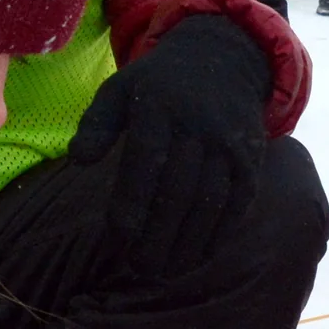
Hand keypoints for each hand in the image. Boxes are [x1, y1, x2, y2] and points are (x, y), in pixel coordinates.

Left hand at [67, 15, 273, 276]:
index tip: (117, 240)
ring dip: (188, 244)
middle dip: (158, 236)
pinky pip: (237, 203)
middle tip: (139, 269)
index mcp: (159, 106)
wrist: (224, 56)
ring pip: (209, 203)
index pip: (145, 163)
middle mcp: (199, 125)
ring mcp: (229, 143)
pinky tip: (199, 258)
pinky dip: (219, 235)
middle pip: (178, 191)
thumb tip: (78, 161)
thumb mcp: (120, 88)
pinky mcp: (251, 158)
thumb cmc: (159, 83)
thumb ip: (96, 124)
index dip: (131, 206)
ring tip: (165, 273)